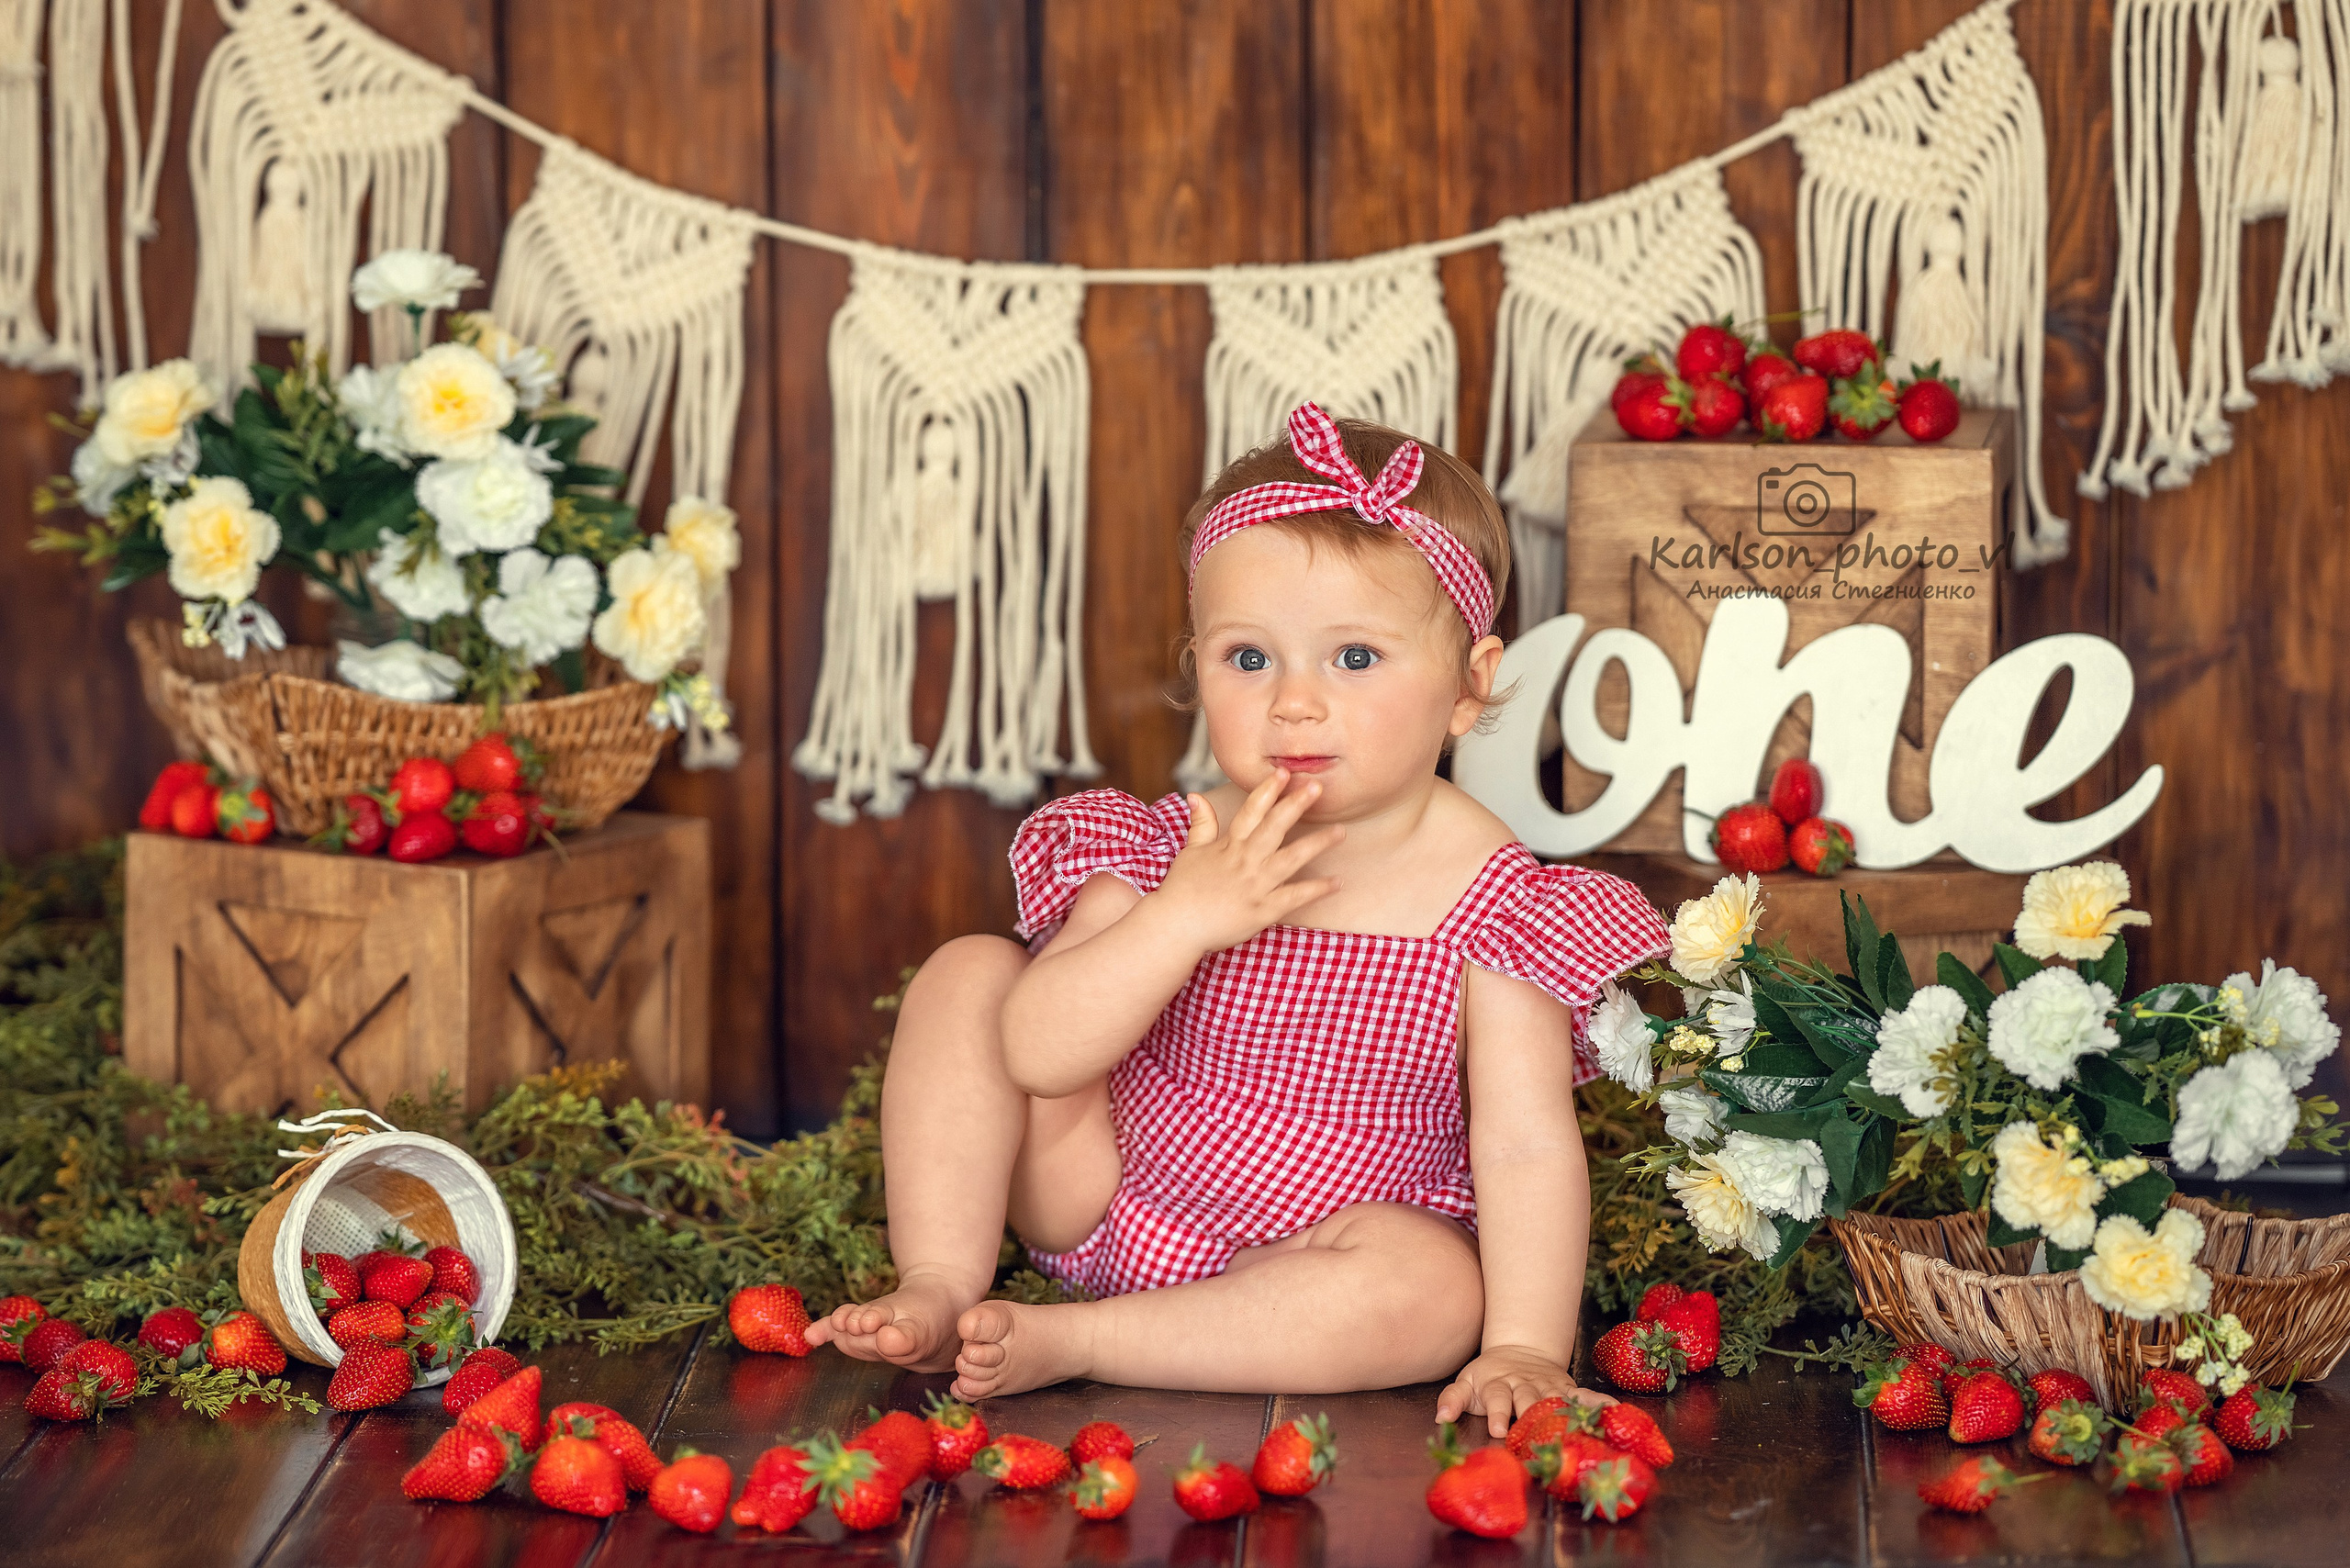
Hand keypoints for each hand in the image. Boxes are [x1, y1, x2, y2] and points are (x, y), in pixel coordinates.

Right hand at [1147, 769, 1344, 954]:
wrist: (1176, 926)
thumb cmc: (1182, 889)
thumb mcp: (1190, 852)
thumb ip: (1201, 823)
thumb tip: (1196, 795)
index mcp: (1229, 846)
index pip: (1251, 812)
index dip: (1267, 790)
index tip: (1284, 772)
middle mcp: (1245, 861)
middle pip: (1274, 828)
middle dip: (1295, 805)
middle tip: (1317, 787)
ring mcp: (1255, 886)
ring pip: (1291, 859)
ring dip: (1317, 844)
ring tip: (1340, 832)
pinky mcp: (1263, 910)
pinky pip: (1294, 897)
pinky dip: (1317, 890)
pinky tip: (1337, 882)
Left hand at [1437, 1345, 1611, 1438]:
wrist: (1517, 1351)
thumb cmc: (1487, 1377)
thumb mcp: (1465, 1383)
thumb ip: (1452, 1400)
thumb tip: (1440, 1418)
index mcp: (1497, 1384)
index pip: (1496, 1397)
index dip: (1498, 1413)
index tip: (1500, 1430)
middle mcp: (1523, 1383)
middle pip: (1528, 1399)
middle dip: (1533, 1417)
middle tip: (1540, 1437)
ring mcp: (1545, 1384)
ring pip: (1555, 1398)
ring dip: (1565, 1413)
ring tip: (1578, 1429)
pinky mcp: (1564, 1386)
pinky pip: (1582, 1394)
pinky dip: (1597, 1401)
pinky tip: (1613, 1409)